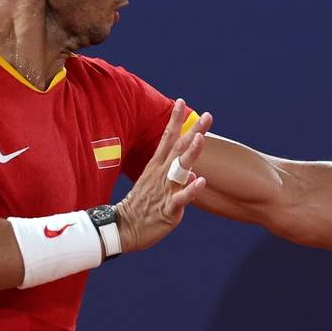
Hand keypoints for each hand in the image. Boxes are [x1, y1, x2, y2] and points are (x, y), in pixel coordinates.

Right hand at [116, 99, 213, 253]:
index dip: (175, 120)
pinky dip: (190, 190)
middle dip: (193, 131)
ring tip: (200, 139)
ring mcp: (165, 190)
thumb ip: (174, 176)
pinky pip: (180, 198)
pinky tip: (201, 181)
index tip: (180, 101)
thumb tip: (193, 170)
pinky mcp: (168, 209)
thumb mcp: (154, 185)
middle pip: (179, 149)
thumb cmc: (140, 206)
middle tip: (208, 116)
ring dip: (190, 154)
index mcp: (157, 167)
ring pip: (179, 169)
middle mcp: (162, 175)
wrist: (124, 229)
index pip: (167, 138)